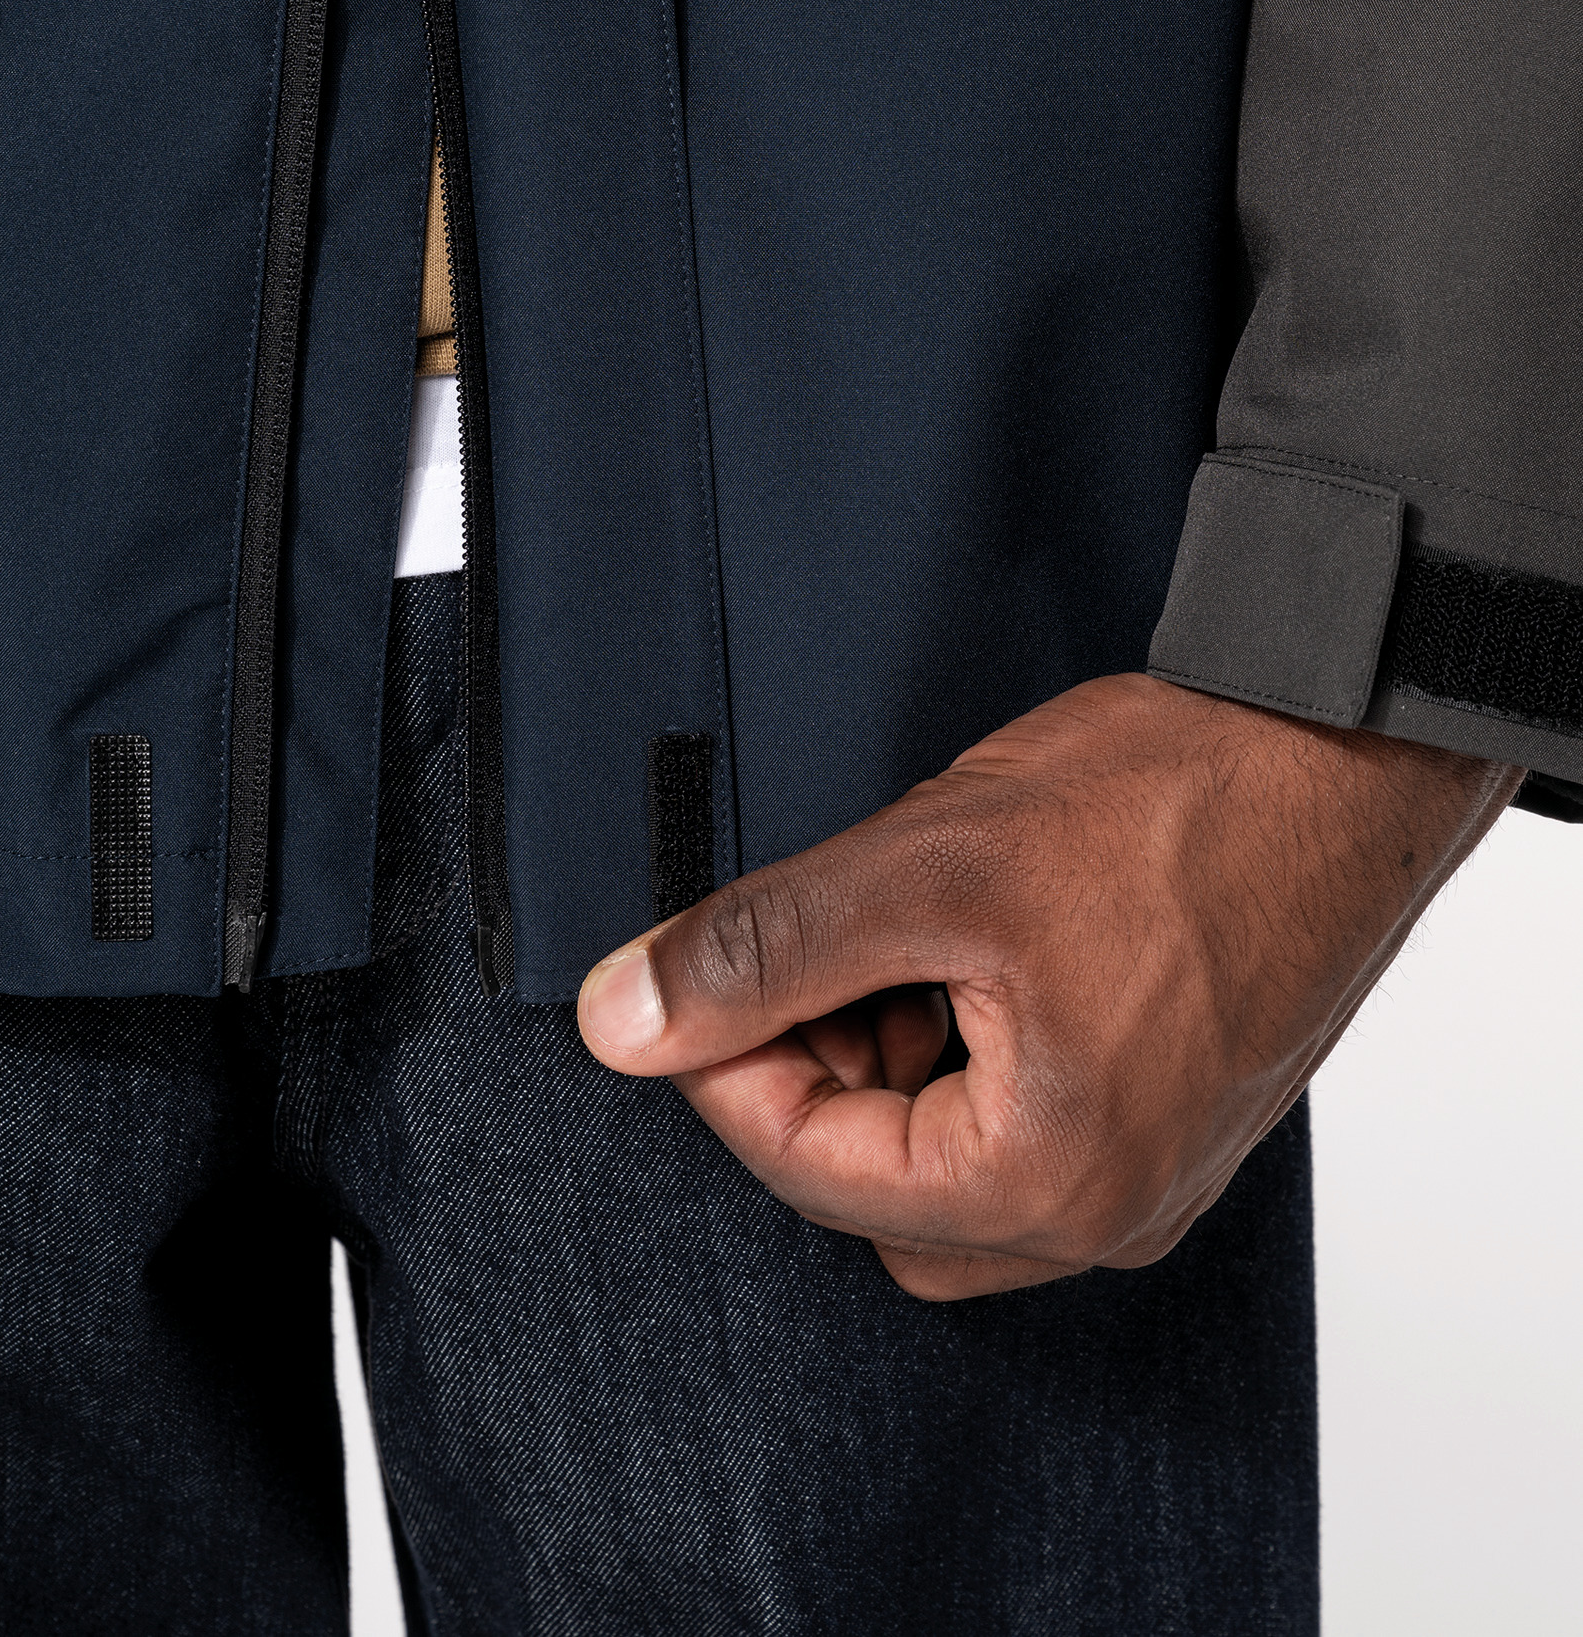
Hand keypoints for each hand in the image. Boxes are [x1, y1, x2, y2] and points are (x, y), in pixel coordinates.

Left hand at [577, 674, 1518, 1299]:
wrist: (1341, 749)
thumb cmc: (1179, 802)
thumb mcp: (930, 863)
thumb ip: (764, 950)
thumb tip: (621, 1020)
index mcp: (1048, 1180)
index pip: (809, 1170)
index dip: (722, 1059)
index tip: (685, 973)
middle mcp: (1109, 1212)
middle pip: (874, 1188)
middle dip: (815, 1066)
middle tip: (813, 943)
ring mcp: (1151, 1172)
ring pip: (945, 1161)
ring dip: (888, 1058)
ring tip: (905, 927)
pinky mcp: (1174, 1117)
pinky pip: (1024, 1127)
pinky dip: (965, 1052)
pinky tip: (971, 945)